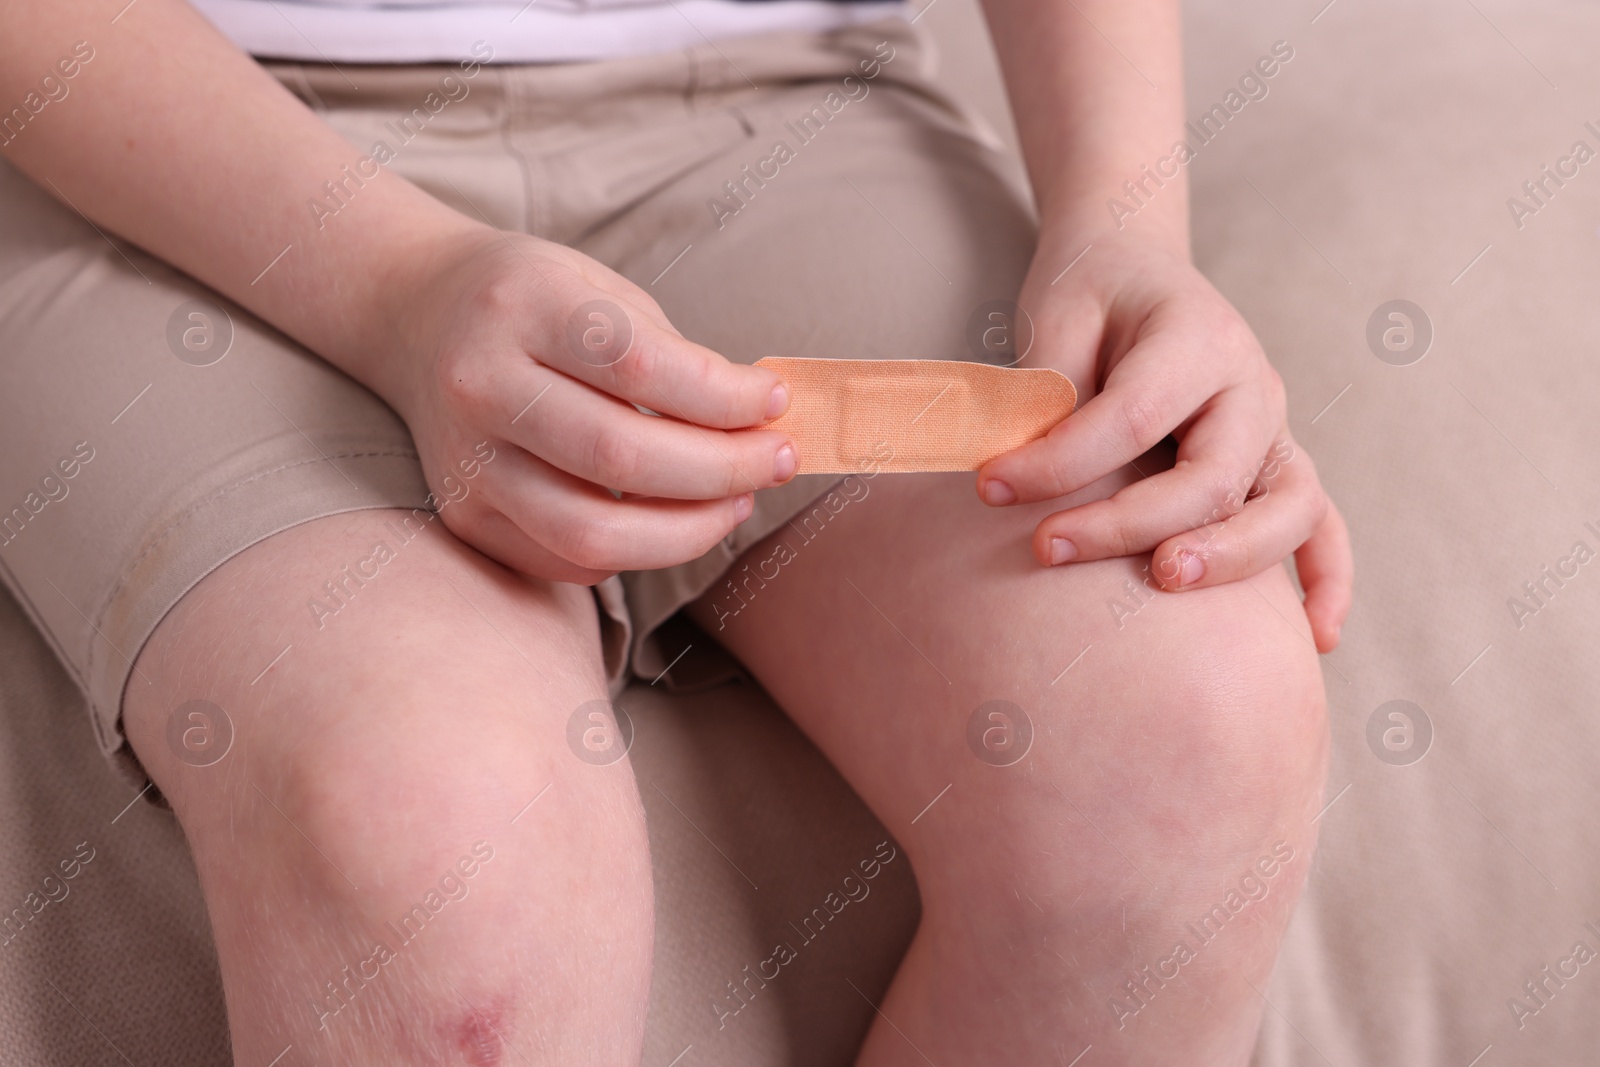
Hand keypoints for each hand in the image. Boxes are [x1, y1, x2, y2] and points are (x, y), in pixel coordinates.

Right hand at [376, 225, 795, 584]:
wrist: (415, 315)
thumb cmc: (536, 301)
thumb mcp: (600, 290)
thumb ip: (674, 353)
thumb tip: (762, 424)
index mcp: (522, 307)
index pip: (639, 365)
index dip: (724, 396)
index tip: (777, 401)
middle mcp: (481, 385)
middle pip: (621, 455)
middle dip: (723, 469)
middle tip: (778, 461)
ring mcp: (467, 460)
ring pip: (592, 532)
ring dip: (688, 531)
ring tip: (736, 501)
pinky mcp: (465, 515)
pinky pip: (567, 562)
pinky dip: (637, 553)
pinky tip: (674, 520)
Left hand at [977, 232, 1352, 651]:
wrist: (1135, 268)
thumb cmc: (1089, 296)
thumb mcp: (1058, 318)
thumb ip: (1051, 392)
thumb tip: (1018, 474)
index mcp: (1196, 335)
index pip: (1132, 415)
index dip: (1058, 461)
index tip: (988, 487)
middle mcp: (1250, 384)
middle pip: (1214, 473)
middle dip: (1131, 524)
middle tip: (1050, 549)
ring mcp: (1274, 428)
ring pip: (1287, 506)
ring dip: (1234, 558)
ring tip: (1166, 584)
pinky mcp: (1278, 464)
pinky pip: (1323, 526)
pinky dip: (1327, 580)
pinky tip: (1313, 640)